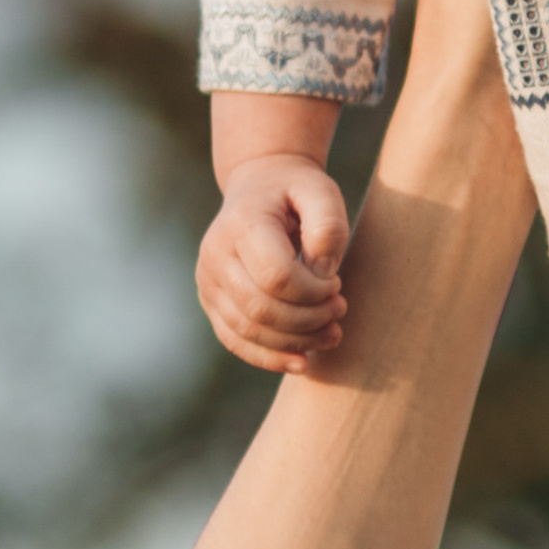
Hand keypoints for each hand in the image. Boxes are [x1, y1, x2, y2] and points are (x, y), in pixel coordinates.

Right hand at [198, 155, 350, 373]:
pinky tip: (302, 362)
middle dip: (308, 320)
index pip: (276, 277)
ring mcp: (208, 280)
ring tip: (331, 335)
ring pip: (248, 331)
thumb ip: (327, 226)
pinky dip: (269, 357)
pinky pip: (235, 340)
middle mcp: (215, 254)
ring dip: (295, 342)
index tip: (337, 284)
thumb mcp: (321, 191)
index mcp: (242, 224)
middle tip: (340, 311)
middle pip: (261, 309)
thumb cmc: (297, 191)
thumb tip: (321, 275)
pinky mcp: (211, 300)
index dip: (313, 292)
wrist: (261, 186)